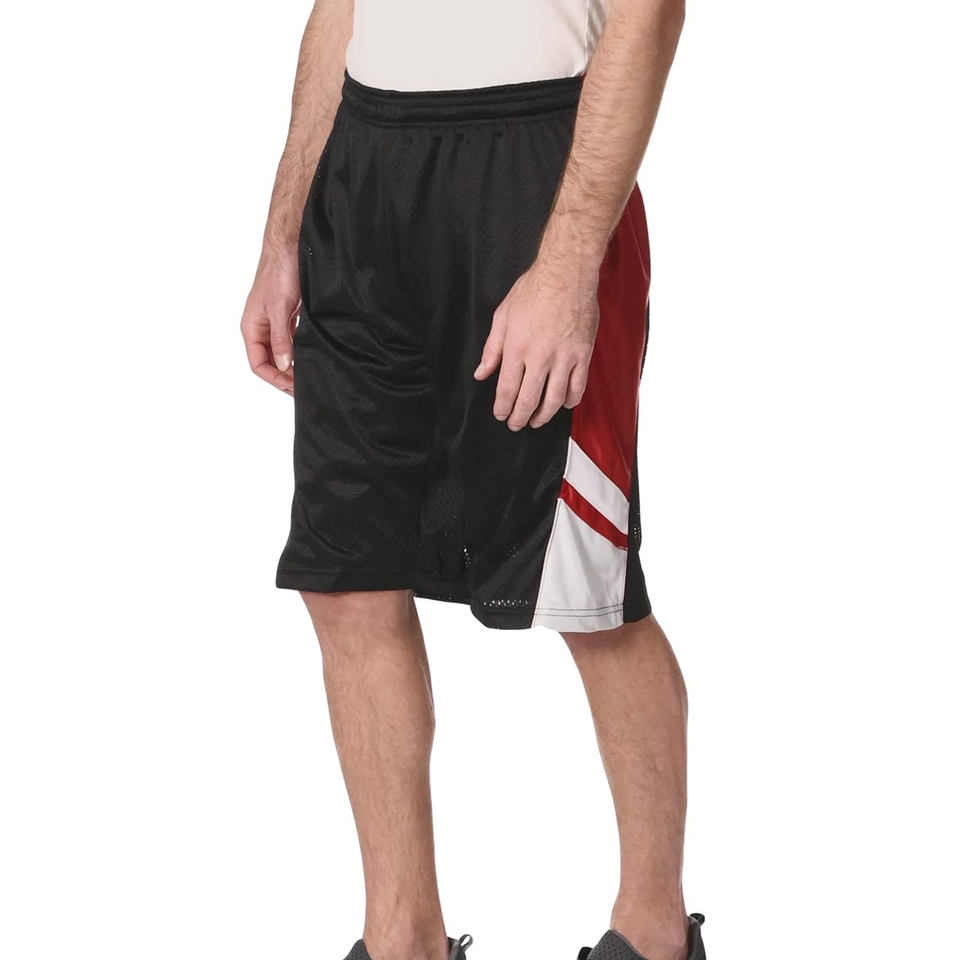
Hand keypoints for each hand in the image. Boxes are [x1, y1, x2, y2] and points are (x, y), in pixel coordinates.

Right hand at [240, 246, 299, 394]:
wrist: (289, 246)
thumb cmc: (280, 272)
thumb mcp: (280, 308)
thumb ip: (281, 338)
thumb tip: (284, 366)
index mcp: (251, 328)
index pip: (259, 365)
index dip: (276, 379)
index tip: (294, 388)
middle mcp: (260, 328)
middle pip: (269, 363)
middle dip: (285, 377)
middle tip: (305, 388)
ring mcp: (273, 323)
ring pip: (281, 354)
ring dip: (292, 367)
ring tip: (308, 378)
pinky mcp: (286, 316)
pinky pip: (290, 342)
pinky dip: (298, 353)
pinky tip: (310, 358)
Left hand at [474, 257, 598, 429]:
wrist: (567, 274)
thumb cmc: (533, 290)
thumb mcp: (503, 316)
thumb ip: (491, 348)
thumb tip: (481, 372)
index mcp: (516, 348)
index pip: (507, 390)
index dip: (503, 408)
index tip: (501, 415)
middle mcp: (540, 357)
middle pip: (529, 400)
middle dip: (520, 418)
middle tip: (516, 424)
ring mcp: (564, 358)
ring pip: (554, 399)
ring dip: (544, 415)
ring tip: (537, 421)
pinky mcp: (583, 355)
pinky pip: (578, 387)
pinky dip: (570, 401)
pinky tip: (564, 405)